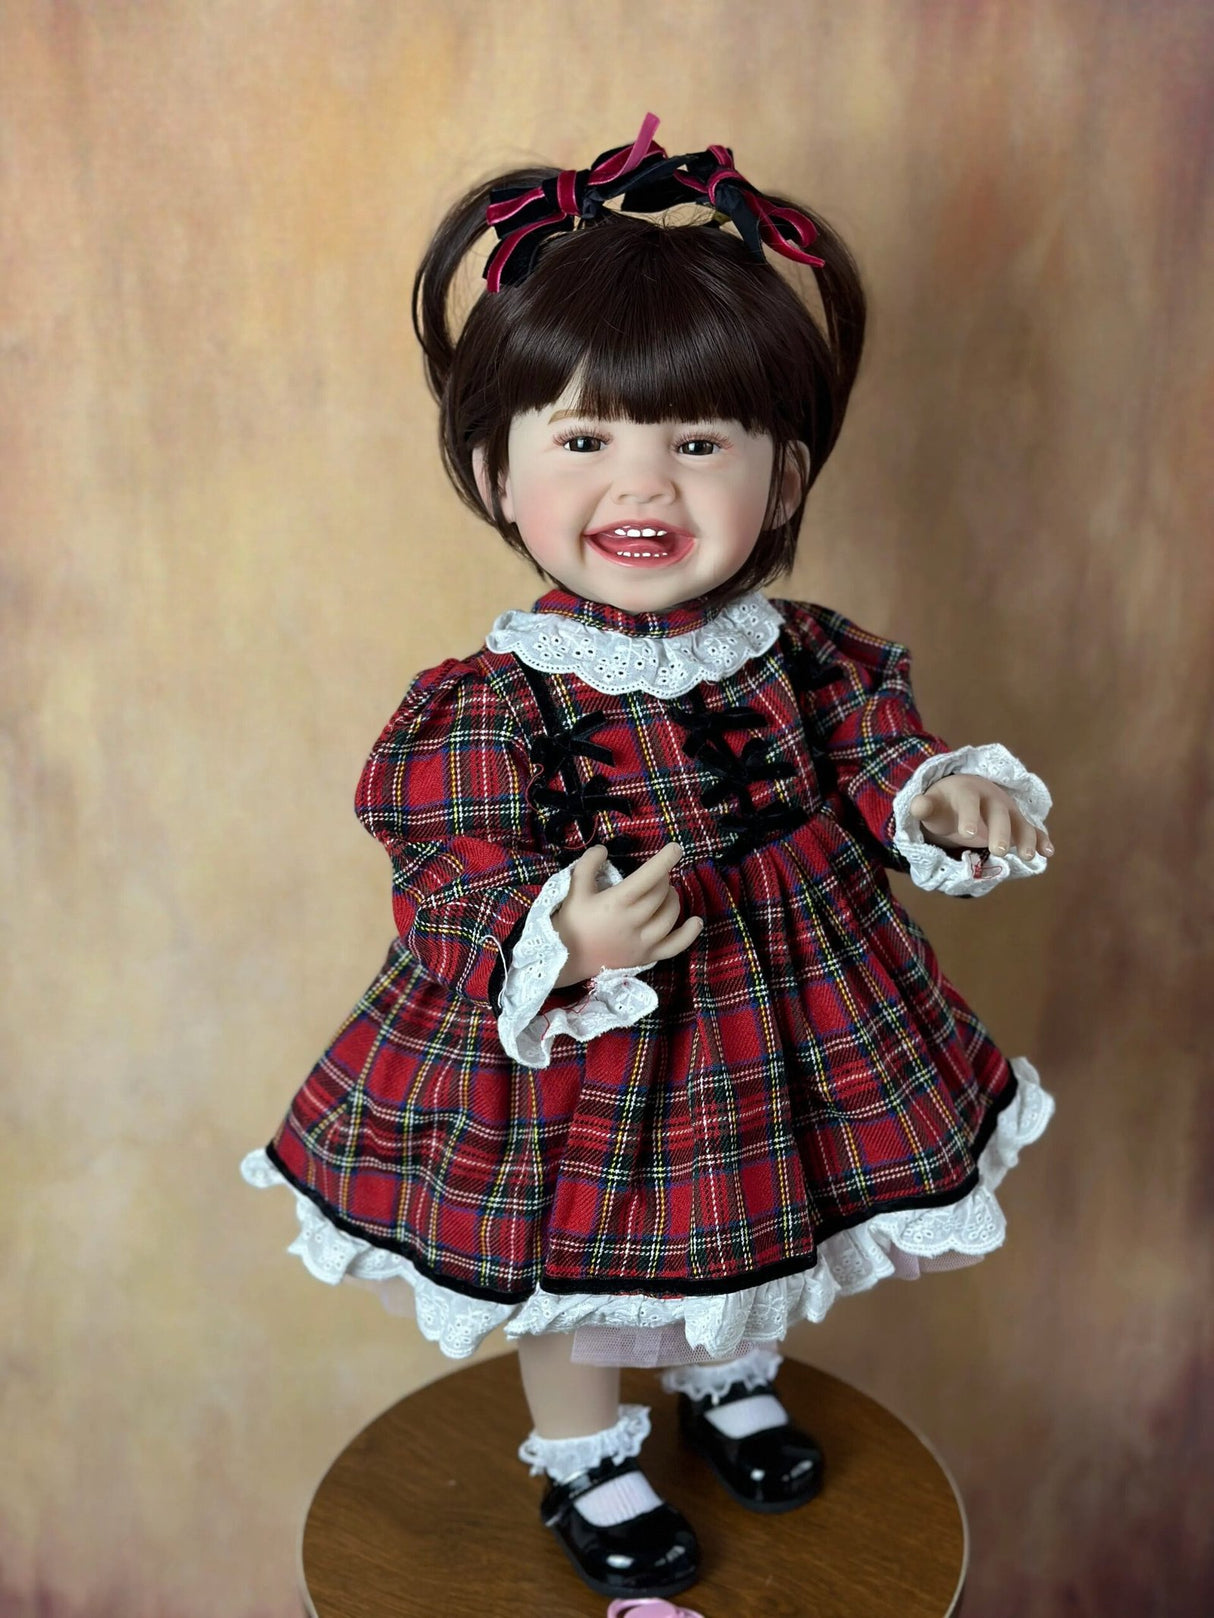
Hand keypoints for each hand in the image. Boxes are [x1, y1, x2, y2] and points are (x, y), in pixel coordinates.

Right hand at [551, 842, 703, 987]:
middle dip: (663, 879)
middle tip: (655, 876)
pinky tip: (696, 921)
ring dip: (672, 899)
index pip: (648, 877)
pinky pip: (675, 946)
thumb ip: (589, 865)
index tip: (676, 848)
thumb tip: (604, 849)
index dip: (664, 860)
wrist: (567, 958)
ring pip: (670, 915)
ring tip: (665, 893)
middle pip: (660, 894)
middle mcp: (633, 922)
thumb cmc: (572, 921)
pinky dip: (689, 933)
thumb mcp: (575, 888)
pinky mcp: (647, 956)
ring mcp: (642, 942)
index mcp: (616, 903)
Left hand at [908, 773, 1054, 858]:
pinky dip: (1041, 839)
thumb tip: (917, 806)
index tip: (968, 834)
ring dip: (1026, 838)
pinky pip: (1032, 829)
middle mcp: (992, 798)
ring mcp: (1007, 810)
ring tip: (1027, 856)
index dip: (969, 816)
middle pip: (998, 812)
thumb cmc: (946, 804)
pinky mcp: (1017, 821)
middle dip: (1000, 831)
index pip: (969, 803)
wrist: (964, 794)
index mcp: (968, 791)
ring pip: (1019, 821)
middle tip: (998, 850)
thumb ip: (924, 807)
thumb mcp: (933, 805)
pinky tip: (1048, 853)